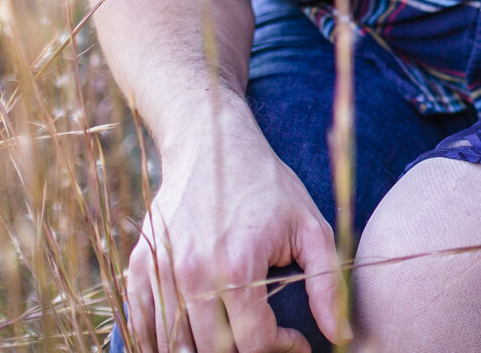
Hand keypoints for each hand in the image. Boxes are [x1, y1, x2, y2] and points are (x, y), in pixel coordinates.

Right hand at [125, 109, 345, 352]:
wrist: (212, 147)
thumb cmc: (269, 187)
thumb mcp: (311, 227)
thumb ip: (327, 284)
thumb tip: (341, 333)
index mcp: (238, 268)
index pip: (254, 341)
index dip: (280, 348)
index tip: (296, 340)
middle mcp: (194, 276)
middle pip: (214, 350)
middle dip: (244, 350)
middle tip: (264, 335)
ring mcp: (161, 273)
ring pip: (176, 345)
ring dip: (206, 348)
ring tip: (234, 333)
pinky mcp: (139, 268)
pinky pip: (144, 326)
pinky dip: (164, 341)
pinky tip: (194, 334)